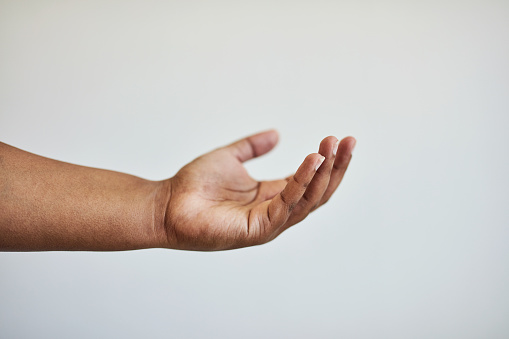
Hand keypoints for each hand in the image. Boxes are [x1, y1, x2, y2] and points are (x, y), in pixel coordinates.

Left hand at [161, 130, 355, 250]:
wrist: (166, 204)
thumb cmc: (194, 186)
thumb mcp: (229, 158)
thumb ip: (253, 147)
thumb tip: (277, 134)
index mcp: (272, 196)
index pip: (310, 180)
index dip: (328, 161)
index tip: (341, 138)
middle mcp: (276, 211)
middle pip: (317, 191)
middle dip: (336, 167)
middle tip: (348, 141)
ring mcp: (270, 222)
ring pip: (309, 199)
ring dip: (324, 173)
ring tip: (333, 146)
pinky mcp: (259, 229)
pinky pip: (288, 204)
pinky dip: (302, 181)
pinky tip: (312, 160)